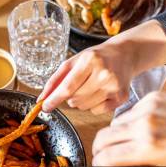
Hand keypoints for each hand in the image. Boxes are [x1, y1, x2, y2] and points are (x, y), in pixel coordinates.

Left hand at [39, 20, 165, 113]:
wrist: (124, 55)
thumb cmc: (95, 58)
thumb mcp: (73, 62)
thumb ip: (55, 80)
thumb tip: (41, 100)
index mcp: (90, 61)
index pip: (68, 87)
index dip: (54, 99)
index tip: (44, 107)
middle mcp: (104, 73)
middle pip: (75, 99)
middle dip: (70, 96)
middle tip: (79, 84)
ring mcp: (114, 87)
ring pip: (84, 107)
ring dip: (81, 101)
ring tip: (90, 87)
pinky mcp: (121, 97)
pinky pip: (97, 111)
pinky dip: (94, 105)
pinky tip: (100, 92)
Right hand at [91, 92, 165, 166]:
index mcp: (148, 148)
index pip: (106, 157)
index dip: (98, 165)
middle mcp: (145, 125)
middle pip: (102, 137)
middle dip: (99, 150)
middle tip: (103, 157)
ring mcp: (147, 108)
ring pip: (115, 123)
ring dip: (116, 135)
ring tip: (128, 144)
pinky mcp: (152, 97)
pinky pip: (131, 111)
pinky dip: (132, 122)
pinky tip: (146, 128)